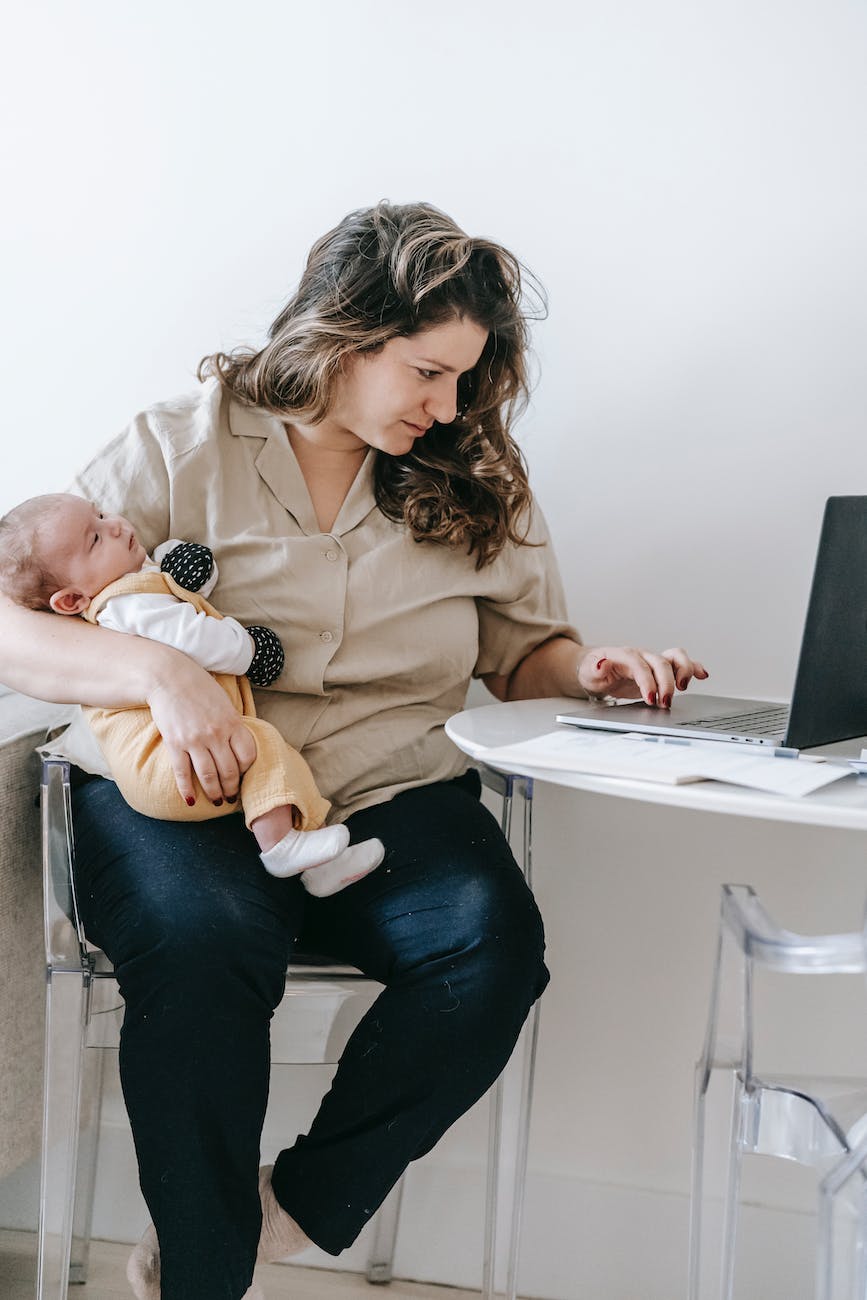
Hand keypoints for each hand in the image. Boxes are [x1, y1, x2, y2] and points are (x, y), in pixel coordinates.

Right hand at [147, 657, 257, 804]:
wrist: (168, 677)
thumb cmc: (198, 687)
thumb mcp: (224, 703)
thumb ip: (232, 724)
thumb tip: (239, 745)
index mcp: (232, 722)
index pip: (248, 755)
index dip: (247, 770)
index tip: (243, 776)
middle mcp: (216, 734)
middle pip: (229, 771)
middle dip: (231, 788)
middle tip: (231, 797)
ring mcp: (195, 740)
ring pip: (208, 776)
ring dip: (214, 793)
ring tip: (216, 801)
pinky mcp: (175, 743)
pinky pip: (182, 773)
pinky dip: (187, 790)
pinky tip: (190, 801)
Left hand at [577, 646, 708, 707]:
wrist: (597, 669)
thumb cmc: (594, 670)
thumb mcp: (589, 671)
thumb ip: (596, 667)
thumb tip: (602, 663)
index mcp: (625, 655)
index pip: (640, 666)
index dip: (648, 681)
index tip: (650, 698)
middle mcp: (643, 655)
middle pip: (661, 662)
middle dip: (666, 683)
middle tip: (665, 703)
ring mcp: (653, 661)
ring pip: (676, 657)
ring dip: (684, 671)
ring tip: (683, 688)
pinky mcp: (661, 669)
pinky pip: (681, 663)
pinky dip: (694, 667)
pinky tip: (703, 675)